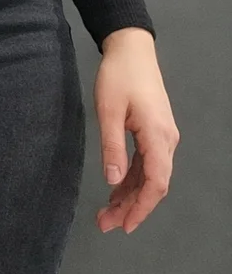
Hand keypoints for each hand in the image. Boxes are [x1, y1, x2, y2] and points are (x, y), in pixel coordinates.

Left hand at [93, 28, 179, 233]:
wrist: (131, 48)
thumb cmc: (119, 75)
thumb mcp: (108, 110)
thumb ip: (111, 146)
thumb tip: (112, 180)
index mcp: (157, 135)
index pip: (156, 183)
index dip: (141, 208)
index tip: (125, 225)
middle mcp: (166, 139)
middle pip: (154, 184)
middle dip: (132, 207)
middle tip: (106, 224)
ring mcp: (162, 136)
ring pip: (150, 175)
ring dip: (130, 195)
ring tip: (107, 213)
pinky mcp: (155, 131)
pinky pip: (147, 163)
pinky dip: (132, 179)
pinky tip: (116, 189)